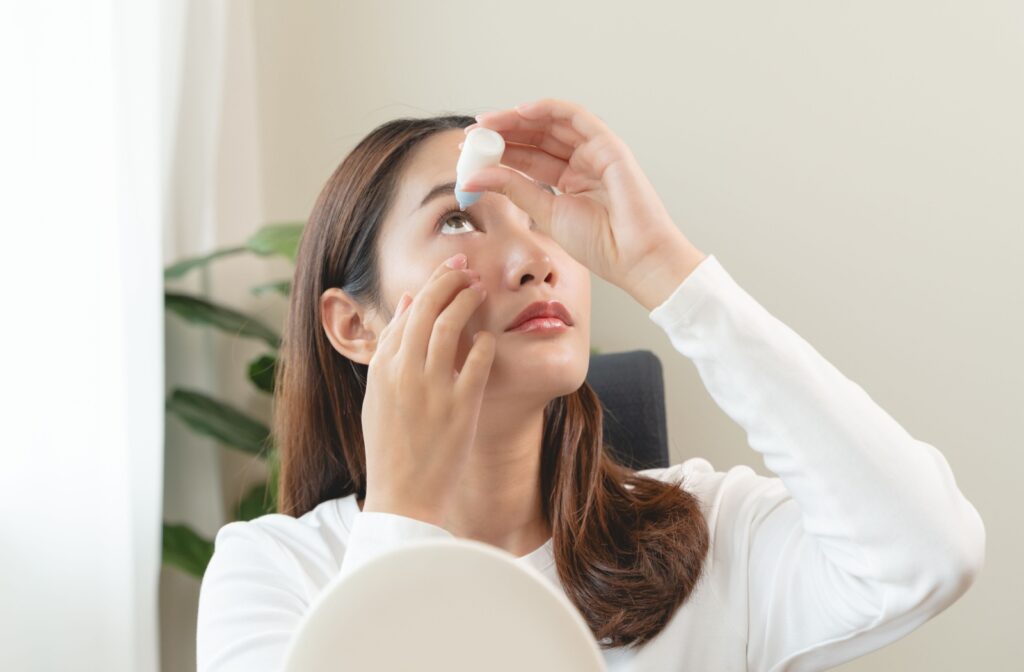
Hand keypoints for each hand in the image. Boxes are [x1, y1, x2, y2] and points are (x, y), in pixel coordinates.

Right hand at [360, 253, 495, 525]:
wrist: (403, 496)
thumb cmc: (391, 446)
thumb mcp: (378, 395)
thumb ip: (391, 348)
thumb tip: (408, 303)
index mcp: (382, 368)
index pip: (408, 310)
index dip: (430, 284)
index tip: (448, 270)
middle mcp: (404, 372)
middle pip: (429, 308)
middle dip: (450, 279)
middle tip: (468, 267)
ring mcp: (433, 388)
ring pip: (452, 325)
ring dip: (468, 299)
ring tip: (481, 288)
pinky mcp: (461, 407)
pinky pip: (478, 360)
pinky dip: (485, 342)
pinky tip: (490, 337)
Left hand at [459, 98, 705, 304]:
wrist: (634, 257)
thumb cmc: (600, 244)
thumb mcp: (546, 213)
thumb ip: (514, 189)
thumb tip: (476, 175)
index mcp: (569, 181)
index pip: (528, 157)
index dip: (499, 150)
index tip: (470, 149)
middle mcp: (582, 162)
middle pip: (537, 137)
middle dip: (503, 131)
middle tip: (472, 132)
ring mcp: (596, 151)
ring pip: (551, 123)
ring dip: (518, 118)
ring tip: (488, 121)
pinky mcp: (608, 144)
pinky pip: (575, 117)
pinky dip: (547, 109)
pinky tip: (520, 112)